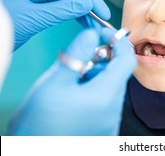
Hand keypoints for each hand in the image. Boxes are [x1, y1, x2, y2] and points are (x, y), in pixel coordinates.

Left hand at [1, 0, 110, 49]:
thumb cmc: (2, 27)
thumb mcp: (34, 18)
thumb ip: (62, 10)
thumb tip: (87, 4)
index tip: (102, 12)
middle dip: (88, 5)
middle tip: (102, 20)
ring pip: (68, 1)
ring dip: (83, 13)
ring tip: (94, 26)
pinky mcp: (39, 9)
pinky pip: (62, 9)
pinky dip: (74, 17)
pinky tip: (83, 24)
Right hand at [7, 28, 135, 135]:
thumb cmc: (37, 125)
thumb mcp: (53, 83)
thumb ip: (75, 55)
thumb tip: (91, 34)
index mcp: (105, 96)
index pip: (127, 60)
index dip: (118, 42)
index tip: (104, 34)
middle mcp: (112, 112)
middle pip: (117, 74)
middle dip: (100, 62)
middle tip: (78, 62)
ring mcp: (109, 124)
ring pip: (110, 88)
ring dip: (95, 78)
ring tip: (70, 84)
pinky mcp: (103, 132)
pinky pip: (105, 104)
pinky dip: (93, 94)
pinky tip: (73, 99)